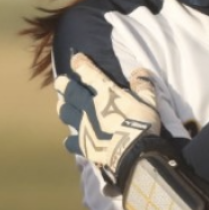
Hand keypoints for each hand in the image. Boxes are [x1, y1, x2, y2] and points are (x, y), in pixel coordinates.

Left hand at [60, 53, 160, 184]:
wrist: (133, 151)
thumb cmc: (142, 123)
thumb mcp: (148, 100)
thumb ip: (143, 84)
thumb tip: (139, 71)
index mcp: (105, 92)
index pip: (88, 72)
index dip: (80, 63)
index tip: (75, 58)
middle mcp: (89, 106)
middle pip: (70, 92)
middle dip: (63, 85)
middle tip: (60, 82)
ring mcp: (83, 126)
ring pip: (65, 113)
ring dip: (63, 108)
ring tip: (62, 106)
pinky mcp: (83, 145)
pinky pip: (71, 141)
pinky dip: (70, 140)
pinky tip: (70, 140)